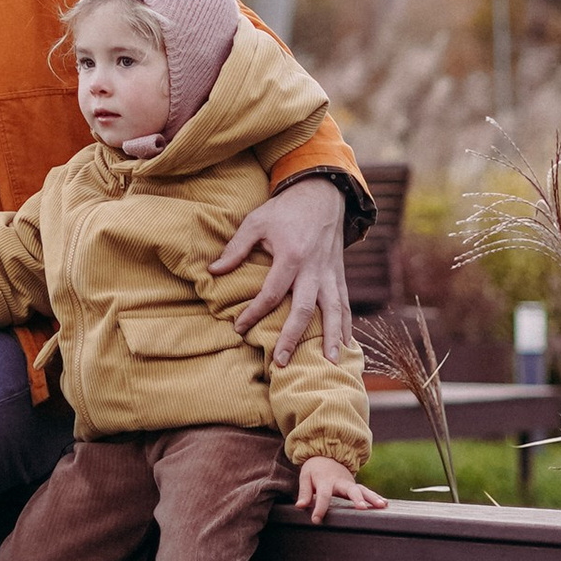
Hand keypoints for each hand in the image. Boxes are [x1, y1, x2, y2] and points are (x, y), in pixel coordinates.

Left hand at [213, 176, 355, 372]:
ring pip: (333, 311)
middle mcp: (314, 269)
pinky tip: (347, 346)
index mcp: (291, 256)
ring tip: (330, 364)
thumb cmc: (284, 210)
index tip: (239, 328)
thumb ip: (235, 247)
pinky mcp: (340, 276)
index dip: (254, 312)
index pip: (271, 293)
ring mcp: (330, 274)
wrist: (322, 195)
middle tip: (281, 361)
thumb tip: (213, 270)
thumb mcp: (256, 222)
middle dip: (292, 337)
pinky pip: (345, 305)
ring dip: (332, 338)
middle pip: (304, 309)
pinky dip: (347, 326)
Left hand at [294, 453, 387, 520]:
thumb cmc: (314, 470)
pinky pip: (367, 491)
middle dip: (356, 498)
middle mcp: (340, 482)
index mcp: (325, 481)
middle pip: (350, 490)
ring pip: (363, 490)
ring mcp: (350, 483)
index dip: (320, 508)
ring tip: (382, 505)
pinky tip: (385, 504)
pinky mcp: (356, 486)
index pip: (323, 496)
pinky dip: (376, 496)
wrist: (326, 455)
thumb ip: (304, 492)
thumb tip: (300, 506)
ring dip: (372, 498)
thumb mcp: (305, 477)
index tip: (316, 520)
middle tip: (362, 508)